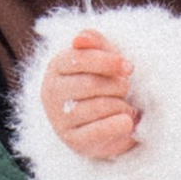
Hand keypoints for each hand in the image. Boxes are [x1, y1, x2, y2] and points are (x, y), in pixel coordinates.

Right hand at [42, 28, 141, 160]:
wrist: (106, 121)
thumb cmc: (105, 82)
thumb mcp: (102, 57)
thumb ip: (94, 42)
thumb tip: (81, 38)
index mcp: (57, 66)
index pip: (78, 58)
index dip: (107, 61)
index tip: (128, 67)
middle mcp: (52, 92)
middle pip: (91, 84)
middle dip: (118, 86)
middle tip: (126, 89)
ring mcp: (60, 119)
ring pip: (99, 106)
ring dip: (121, 105)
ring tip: (125, 106)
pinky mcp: (74, 141)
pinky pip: (99, 131)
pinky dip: (119, 125)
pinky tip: (127, 121)